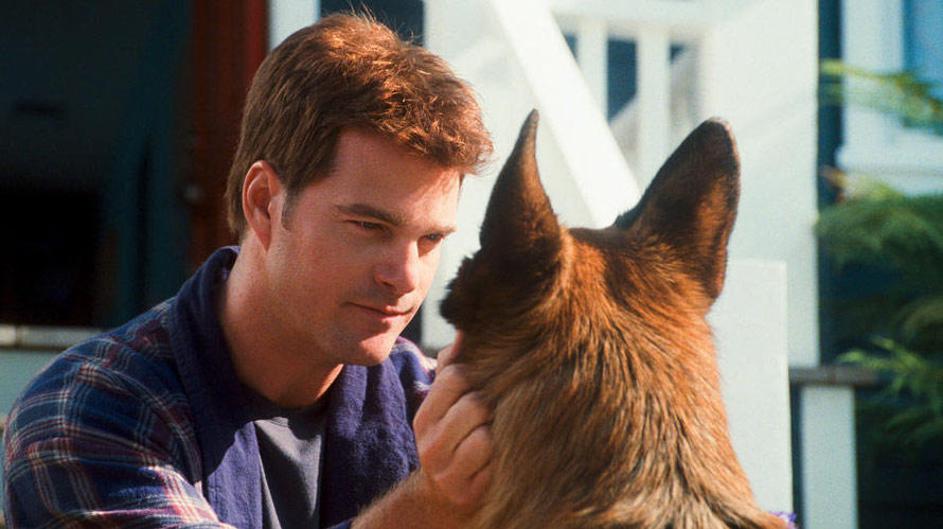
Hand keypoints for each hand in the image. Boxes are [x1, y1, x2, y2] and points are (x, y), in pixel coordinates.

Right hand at [350, 335, 493, 528]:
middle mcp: (429, 445)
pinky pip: (495, 462)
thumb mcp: (447, 402)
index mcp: (424, 416)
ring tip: (495, 433)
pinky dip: (502, 456)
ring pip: (485, 436)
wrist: (449, 492)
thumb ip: (452, 365)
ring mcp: (446, 472)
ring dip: (497, 432)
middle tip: (493, 412)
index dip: (476, 377)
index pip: (454, 377)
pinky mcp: (466, 493)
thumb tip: (465, 329)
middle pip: (474, 405)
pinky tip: (498, 456)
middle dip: (490, 406)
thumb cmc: (455, 434)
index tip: (481, 385)